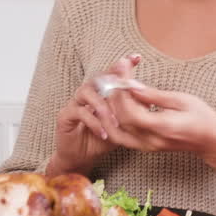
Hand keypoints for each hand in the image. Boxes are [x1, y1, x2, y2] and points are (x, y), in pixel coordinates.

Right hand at [47, 54, 141, 175]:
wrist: (80, 158)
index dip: (122, 65)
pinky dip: (93, 122)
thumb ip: (130, 114)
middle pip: (97, 78)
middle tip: (124, 77)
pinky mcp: (65, 116)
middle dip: (111, 75)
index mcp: (100, 94)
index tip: (136, 57)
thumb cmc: (100, 140)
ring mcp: (74, 103)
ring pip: (86, 92)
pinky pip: (79, 113)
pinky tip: (104, 133)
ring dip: (102, 106)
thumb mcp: (121, 127)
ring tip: (114, 121)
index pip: (111, 75)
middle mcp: (86, 94)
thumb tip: (150, 103)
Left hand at [105, 86, 215, 182]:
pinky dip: (114, 120)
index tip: (122, 72)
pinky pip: (121, 136)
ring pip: (116, 130)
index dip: (122, 91)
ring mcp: (147, 146)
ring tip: (114, 90)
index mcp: (162, 127)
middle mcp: (151, 140)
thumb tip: (131, 86)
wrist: (213, 142)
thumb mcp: (182, 100)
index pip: (130, 111)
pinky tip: (117, 104)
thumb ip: (154, 95)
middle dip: (113, 96)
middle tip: (115, 76)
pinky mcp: (145, 147)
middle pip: (119, 120)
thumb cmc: (203, 118)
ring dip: (110, 110)